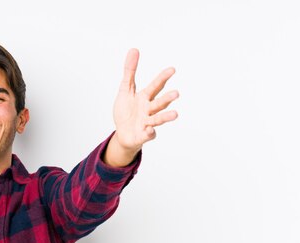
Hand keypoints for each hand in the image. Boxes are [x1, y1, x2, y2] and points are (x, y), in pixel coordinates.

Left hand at [108, 49, 178, 164]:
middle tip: (176, 93)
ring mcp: (147, 123)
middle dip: (167, 99)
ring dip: (166, 117)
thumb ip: (130, 71)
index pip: (155, 86)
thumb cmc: (126, 111)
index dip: (162, 78)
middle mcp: (149, 109)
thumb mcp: (125, 90)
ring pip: (158, 119)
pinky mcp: (143, 135)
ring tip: (175, 114)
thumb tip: (134, 49)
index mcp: (145, 97)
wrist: (122, 133)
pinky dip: (150, 133)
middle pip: (159, 103)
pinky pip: (148, 135)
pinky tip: (150, 130)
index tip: (172, 69)